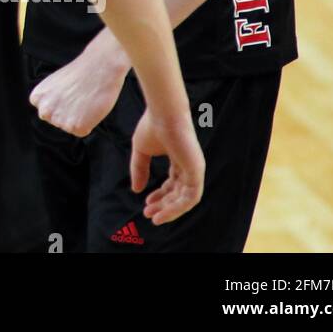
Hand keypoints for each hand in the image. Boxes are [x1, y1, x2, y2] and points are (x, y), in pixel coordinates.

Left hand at [29, 33, 128, 136]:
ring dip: (78, 118)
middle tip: (78, 98)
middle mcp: (44, 111)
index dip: (60, 103)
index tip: (67, 94)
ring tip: (85, 100)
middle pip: (56, 120)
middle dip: (66, 113)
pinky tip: (91, 107)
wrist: (99, 68)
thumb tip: (54, 111)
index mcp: (37, 98)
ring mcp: (59, 120)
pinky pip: (83, 130)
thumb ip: (49, 99)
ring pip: (69, 126)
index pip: (46, 111)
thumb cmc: (80, 72)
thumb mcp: (54, 83)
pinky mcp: (75, 127)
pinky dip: (89, 122)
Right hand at [130, 107, 204, 223]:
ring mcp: (194, 170)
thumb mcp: (141, 151)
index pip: (172, 184)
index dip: (159, 196)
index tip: (146, 204)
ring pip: (185, 199)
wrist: (163, 113)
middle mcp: (188, 166)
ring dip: (170, 211)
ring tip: (155, 218)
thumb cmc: (152, 126)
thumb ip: (139, 169)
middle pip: (178, 194)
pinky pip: (190, 198)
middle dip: (163, 205)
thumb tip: (136, 190)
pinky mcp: (196, 172)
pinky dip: (177, 208)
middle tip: (149, 214)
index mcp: (178, 160)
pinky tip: (163, 212)